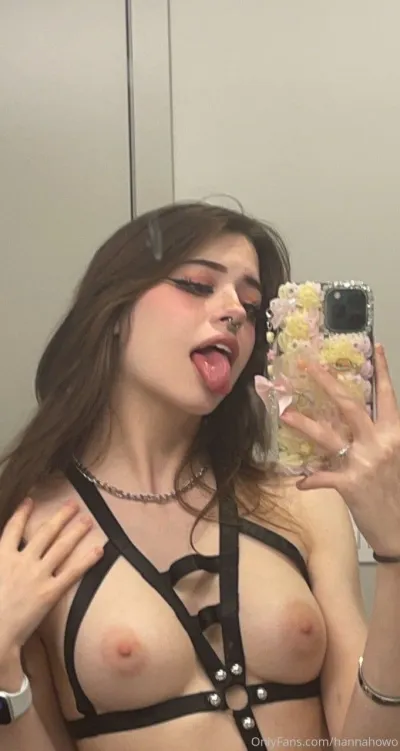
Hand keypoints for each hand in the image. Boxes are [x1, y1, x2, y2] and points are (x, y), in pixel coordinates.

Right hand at [0, 499, 102, 650]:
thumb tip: (4, 551)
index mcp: (1, 557)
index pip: (13, 528)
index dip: (22, 513)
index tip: (30, 500)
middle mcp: (22, 561)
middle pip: (45, 532)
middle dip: (60, 516)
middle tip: (73, 504)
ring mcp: (37, 576)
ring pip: (61, 547)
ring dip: (76, 531)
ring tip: (88, 519)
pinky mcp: (50, 593)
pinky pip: (72, 572)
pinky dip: (87, 560)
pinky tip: (99, 549)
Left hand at [280, 343, 399, 556]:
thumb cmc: (399, 492)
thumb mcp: (397, 457)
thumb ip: (382, 438)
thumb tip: (362, 424)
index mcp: (396, 435)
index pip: (388, 397)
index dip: (383, 371)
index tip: (377, 347)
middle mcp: (381, 443)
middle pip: (351, 405)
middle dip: (328, 383)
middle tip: (308, 367)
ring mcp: (365, 463)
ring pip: (329, 436)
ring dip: (305, 424)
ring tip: (285, 414)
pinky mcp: (351, 485)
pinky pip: (323, 477)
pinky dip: (311, 481)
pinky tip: (301, 483)